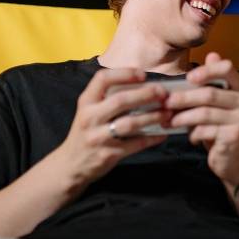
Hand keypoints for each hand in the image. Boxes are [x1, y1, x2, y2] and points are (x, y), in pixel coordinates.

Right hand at [54, 68, 171, 190]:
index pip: (102, 79)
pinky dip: (152, 138)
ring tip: (167, 113)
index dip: (124, 73)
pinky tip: (163, 133)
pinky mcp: (108, 154)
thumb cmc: (87, 132)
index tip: (143, 74)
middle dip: (145, 94)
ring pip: (129, 123)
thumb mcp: (89, 111)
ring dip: (152, 117)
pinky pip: (135, 144)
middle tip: (163, 93)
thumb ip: (107, 98)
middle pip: (120, 100)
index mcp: (86, 102)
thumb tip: (143, 85)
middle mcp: (90, 117)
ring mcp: (98, 137)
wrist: (71, 165)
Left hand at [165, 52, 238, 185]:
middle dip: (184, 98)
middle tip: (166, 102)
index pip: (227, 68)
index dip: (207, 71)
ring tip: (169, 120)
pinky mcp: (236, 136)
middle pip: (210, 93)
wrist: (233, 160)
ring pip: (205, 113)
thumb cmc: (220, 127)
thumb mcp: (216, 104)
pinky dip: (193, 133)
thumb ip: (213, 82)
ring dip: (183, 117)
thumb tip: (212, 55)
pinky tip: (189, 136)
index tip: (188, 78)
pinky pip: (206, 130)